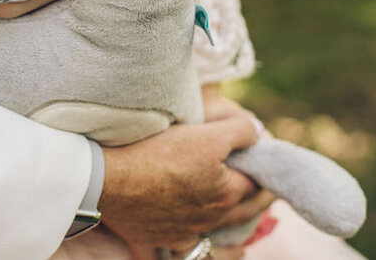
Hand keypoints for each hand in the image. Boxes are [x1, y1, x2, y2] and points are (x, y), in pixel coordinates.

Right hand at [98, 115, 273, 249]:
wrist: (108, 181)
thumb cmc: (156, 153)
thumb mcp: (204, 133)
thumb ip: (238, 131)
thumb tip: (259, 132)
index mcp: (226, 193)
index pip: (258, 182)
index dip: (265, 168)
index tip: (267, 159)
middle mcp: (210, 218)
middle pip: (245, 210)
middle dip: (260, 198)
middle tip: (266, 187)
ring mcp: (186, 232)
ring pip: (219, 227)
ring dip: (232, 215)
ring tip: (235, 204)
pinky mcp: (163, 237)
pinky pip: (190, 243)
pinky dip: (199, 236)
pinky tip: (198, 229)